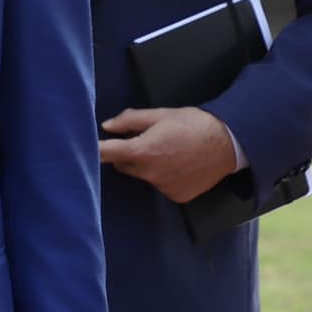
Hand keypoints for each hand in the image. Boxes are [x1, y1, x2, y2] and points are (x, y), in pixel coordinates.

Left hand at [98, 106, 239, 203]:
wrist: (229, 144)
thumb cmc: (193, 124)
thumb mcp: (159, 115)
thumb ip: (128, 120)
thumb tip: (106, 127)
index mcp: (143, 151)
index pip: (106, 154)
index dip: (94, 150)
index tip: (83, 150)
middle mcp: (151, 173)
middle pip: (123, 165)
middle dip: (127, 153)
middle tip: (145, 140)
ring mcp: (165, 187)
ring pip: (143, 175)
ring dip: (147, 165)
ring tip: (169, 150)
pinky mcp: (177, 196)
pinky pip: (161, 185)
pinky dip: (164, 176)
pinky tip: (179, 164)